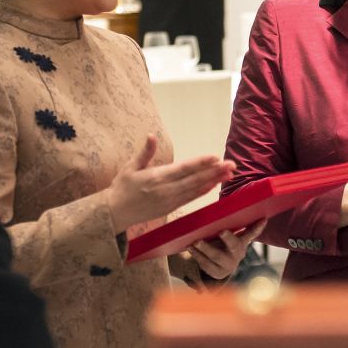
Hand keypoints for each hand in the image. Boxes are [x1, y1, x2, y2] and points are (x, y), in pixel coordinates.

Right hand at [106, 135, 233, 232]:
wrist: (115, 213)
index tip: (215, 157)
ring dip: (213, 181)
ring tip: (228, 174)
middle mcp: (166, 189)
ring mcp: (169, 200)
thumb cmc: (121, 187)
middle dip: (214, 171)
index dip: (201, 163)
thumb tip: (151, 135)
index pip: (184, 168)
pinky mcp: (170, 207)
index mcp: (157, 177)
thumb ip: (144, 152)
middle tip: (232, 164)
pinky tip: (213, 185)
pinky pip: (189, 199)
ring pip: (195, 189)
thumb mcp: (130, 167)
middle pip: (194, 179)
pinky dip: (202, 192)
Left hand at [188, 219, 267, 279]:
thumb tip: (226, 204)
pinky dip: (197, 255)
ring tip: (196, 242)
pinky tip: (190, 248)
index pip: (252, 233)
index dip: (257, 227)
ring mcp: (228, 264)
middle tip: (221, 231)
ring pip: (216, 256)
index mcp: (242, 242)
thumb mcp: (229, 236)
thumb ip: (230, 224)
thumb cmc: (224, 244)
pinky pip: (206, 264)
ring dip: (206, 248)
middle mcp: (237, 254)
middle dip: (228, 238)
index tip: (263, 218)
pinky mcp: (217, 272)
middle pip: (234, 245)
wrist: (221, 268)